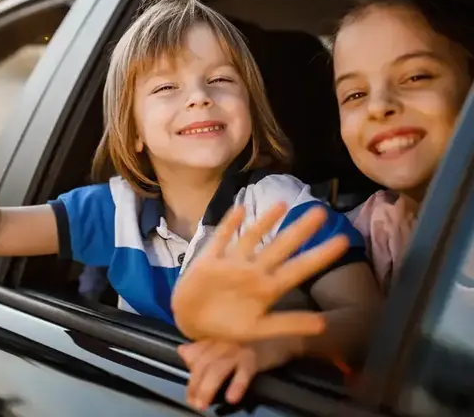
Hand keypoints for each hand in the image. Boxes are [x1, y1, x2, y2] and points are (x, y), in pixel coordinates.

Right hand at [171, 202, 348, 340]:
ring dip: (266, 221)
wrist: (191, 321)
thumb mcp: (258, 330)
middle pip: (281, 246)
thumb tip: (324, 325)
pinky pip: (221, 237)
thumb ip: (288, 325)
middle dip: (300, 230)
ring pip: (253, 237)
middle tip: (321, 212)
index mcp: (267, 288)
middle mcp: (254, 270)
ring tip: (282, 204)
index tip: (343, 241)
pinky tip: (239, 209)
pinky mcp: (210, 259)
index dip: (320, 255)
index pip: (300, 268)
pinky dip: (229, 225)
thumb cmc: (226, 325)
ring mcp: (233, 261)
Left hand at [178, 338, 301, 409]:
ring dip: (208, 387)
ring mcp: (239, 348)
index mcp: (216, 337)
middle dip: (196, 385)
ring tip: (203, 404)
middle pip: (204, 363)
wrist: (282, 336)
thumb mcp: (226, 341)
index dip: (191, 376)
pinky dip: (237, 384)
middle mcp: (224, 341)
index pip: (197, 355)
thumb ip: (203, 346)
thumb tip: (182, 351)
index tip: (189, 394)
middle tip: (194, 403)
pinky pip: (243, 371)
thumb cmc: (252, 340)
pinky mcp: (254, 357)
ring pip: (218, 368)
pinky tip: (231, 397)